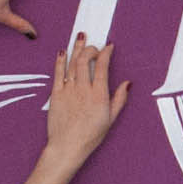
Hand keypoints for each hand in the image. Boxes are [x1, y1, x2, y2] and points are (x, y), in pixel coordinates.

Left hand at [40, 34, 126, 170]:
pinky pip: (57, 72)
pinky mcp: (55, 94)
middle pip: (85, 60)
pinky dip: (60, 60)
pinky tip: (62, 51)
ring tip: (80, 37)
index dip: (106, 53)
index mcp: (99, 95)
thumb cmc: (90, 136)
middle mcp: (83, 90)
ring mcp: (68, 91)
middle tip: (93, 45)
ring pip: (71, 63)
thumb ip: (119, 99)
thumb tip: (127, 83)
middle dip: (90, 48)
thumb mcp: (111, 119)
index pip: (102, 66)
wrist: (67, 146)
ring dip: (76, 48)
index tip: (108, 47)